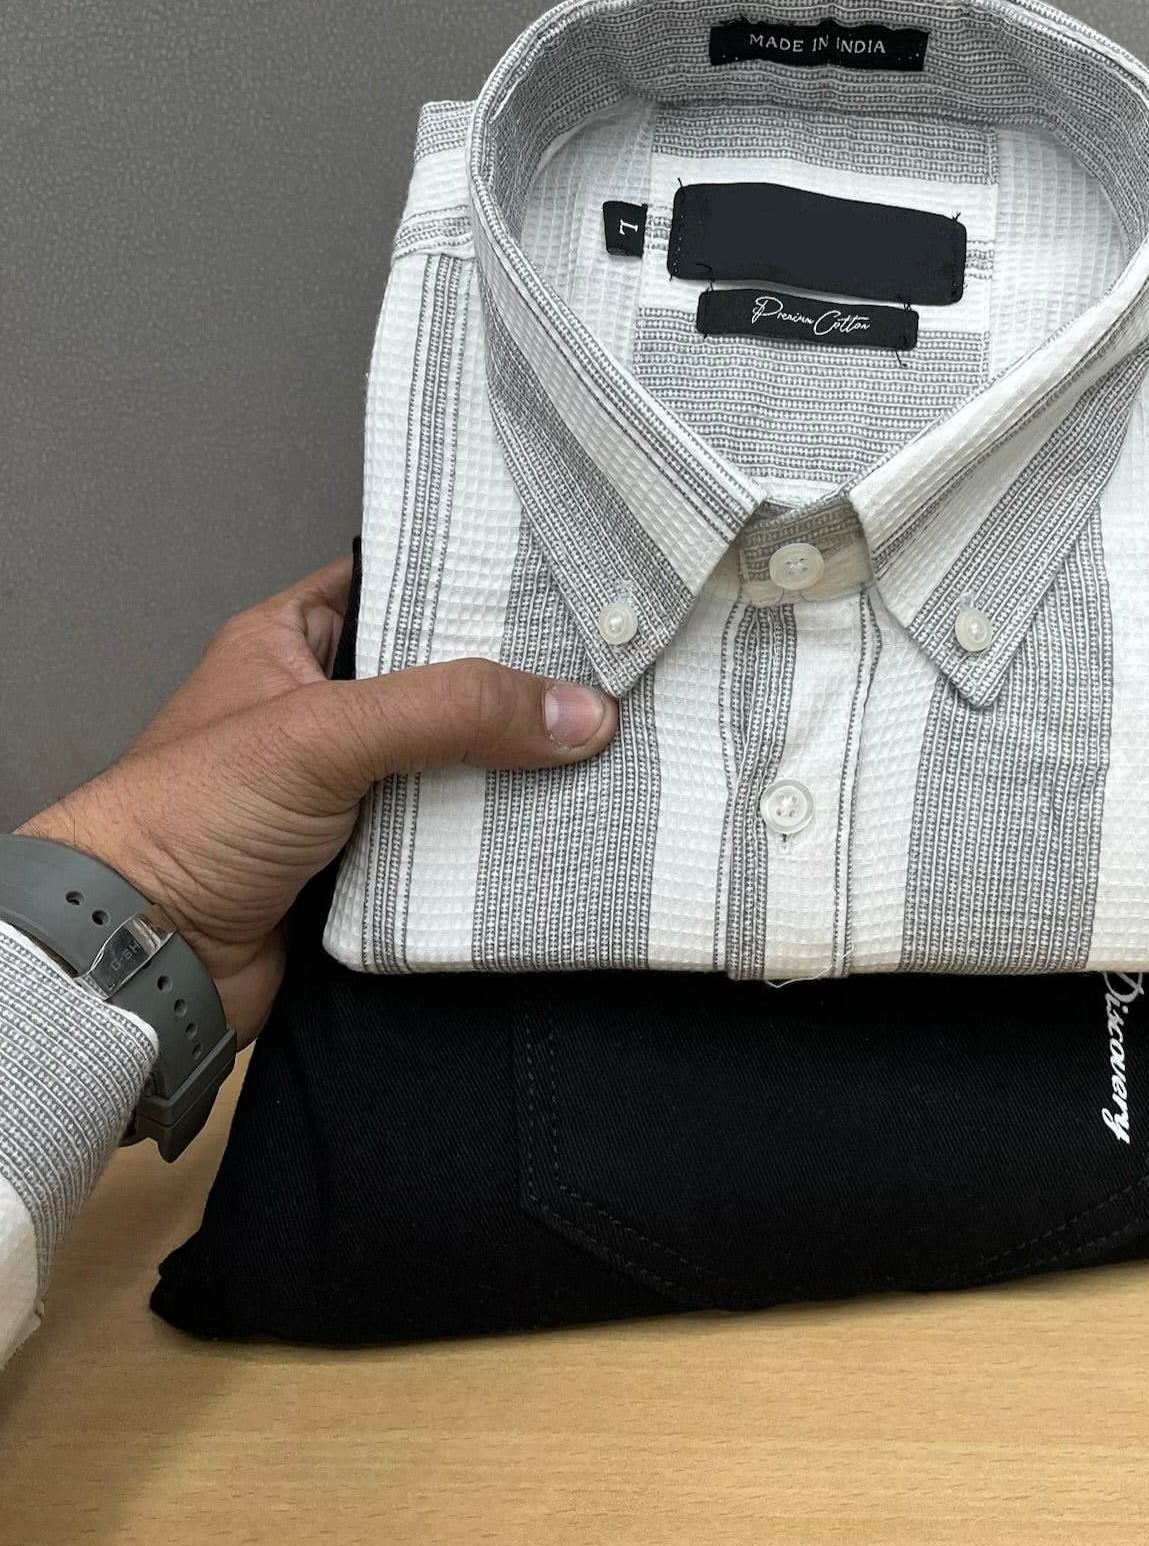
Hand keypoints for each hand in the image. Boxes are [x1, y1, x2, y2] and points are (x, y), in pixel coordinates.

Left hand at [17, 557, 617, 1044]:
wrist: (147, 960)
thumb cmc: (186, 820)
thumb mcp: (323, 732)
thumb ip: (450, 710)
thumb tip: (576, 711)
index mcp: (292, 644)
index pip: (397, 586)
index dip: (472, 585)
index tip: (561, 588)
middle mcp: (323, 712)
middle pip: (443, 684)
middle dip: (515, 690)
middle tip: (602, 678)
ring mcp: (348, 792)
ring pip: (456, 768)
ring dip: (514, 774)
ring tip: (605, 754)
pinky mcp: (367, 867)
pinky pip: (449, 845)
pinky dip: (493, 846)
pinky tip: (560, 830)